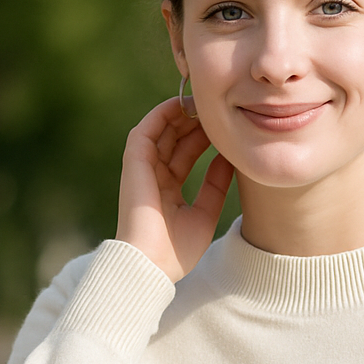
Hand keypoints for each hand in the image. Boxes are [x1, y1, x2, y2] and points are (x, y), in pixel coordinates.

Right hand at [116, 95, 234, 283]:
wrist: (151, 264)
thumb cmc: (177, 250)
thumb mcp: (206, 213)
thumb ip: (216, 185)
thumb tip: (229, 159)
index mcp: (168, 190)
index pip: (186, 155)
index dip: (202, 138)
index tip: (224, 126)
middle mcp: (154, 176)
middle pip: (174, 139)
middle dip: (194, 121)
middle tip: (216, 106)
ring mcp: (142, 169)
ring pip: (161, 131)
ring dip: (180, 114)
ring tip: (203, 100)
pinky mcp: (133, 163)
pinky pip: (146, 130)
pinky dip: (162, 115)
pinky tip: (181, 104)